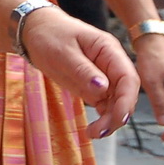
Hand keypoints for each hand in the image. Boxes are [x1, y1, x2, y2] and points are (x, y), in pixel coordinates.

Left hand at [19, 7, 139, 138]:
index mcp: (109, 50)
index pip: (128, 78)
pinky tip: (93, 130)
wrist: (35, 31)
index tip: (118, 118)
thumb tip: (103, 88)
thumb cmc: (49, 35)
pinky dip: (102, 118)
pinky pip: (105, 106)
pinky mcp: (94, 87)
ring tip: (93, 133)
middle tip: (99, 132)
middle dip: (118, 115)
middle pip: (125, 94)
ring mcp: (104, 76)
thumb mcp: (63, 51)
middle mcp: (111, 64)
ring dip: (110, 121)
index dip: (127, 100)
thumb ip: (82, 70)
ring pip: (117, 103)